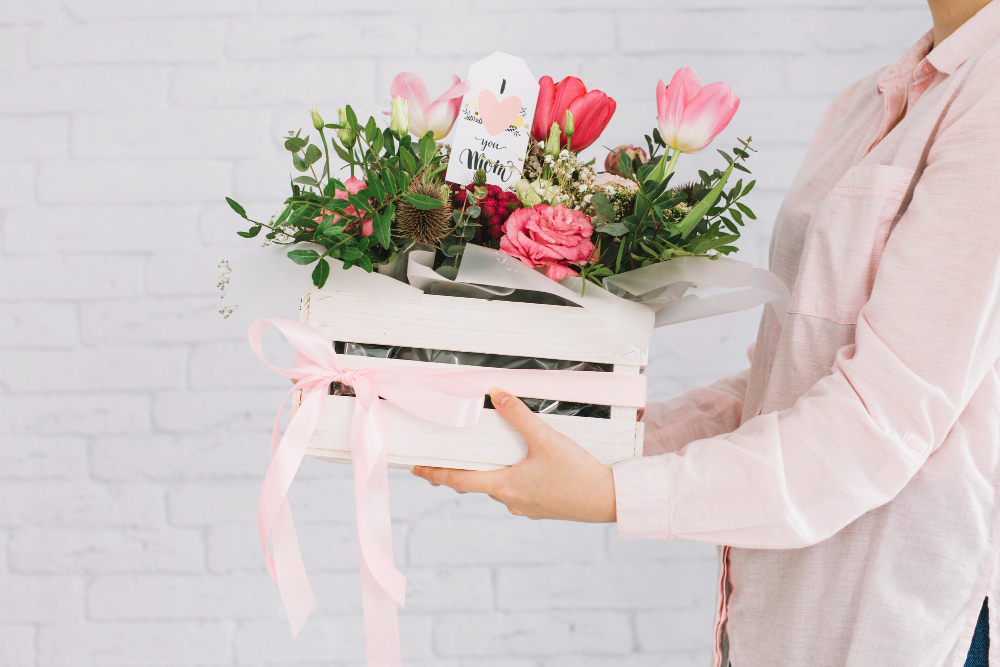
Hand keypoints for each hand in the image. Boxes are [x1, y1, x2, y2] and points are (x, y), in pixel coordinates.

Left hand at [411, 388, 616, 521]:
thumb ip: (520, 416)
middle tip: (448, 458)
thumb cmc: (579, 475)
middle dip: (463, 470)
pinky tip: (527, 465)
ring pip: (500, 486)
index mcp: (505, 486)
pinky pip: (519, 491)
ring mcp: (526, 507)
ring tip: (493, 453)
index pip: (459, 480)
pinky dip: (514, 478)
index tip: (417, 471)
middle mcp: (511, 501)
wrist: (608, 500)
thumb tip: (497, 395)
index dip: (435, 474)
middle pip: (477, 483)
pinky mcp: (542, 507)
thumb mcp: (546, 439)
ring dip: (492, 472)